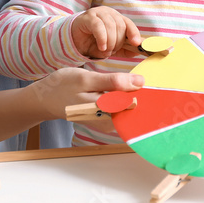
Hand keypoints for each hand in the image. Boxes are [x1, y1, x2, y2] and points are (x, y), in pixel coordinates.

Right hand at [28, 67, 144, 120]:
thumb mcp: (86, 78)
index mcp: (102, 110)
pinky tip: (130, 92)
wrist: (45, 100)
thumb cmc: (64, 86)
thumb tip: (140, 82)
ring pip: (130, 112)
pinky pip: (122, 113)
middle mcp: (106, 122)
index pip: (135, 105)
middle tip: (154, 85)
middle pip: (134, 111)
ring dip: (138, 99)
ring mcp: (105, 123)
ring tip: (142, 87)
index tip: (157, 84)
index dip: (149, 94)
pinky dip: (129, 103)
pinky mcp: (105, 122)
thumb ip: (113, 82)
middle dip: (146, 98)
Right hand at [71, 6, 142, 59]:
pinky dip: (102, 38)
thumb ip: (125, 49)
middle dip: (118, 42)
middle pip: (120, 26)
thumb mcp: (112, 48)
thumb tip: (138, 49)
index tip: (136, 43)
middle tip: (112, 51)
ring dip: (110, 42)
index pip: (128, 24)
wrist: (74, 42)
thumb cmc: (94, 43)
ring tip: (105, 50)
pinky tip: (101, 47)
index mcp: (116, 18)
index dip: (134, 33)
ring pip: (110, 26)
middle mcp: (108, 13)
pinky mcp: (88, 17)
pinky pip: (99, 26)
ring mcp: (98, 13)